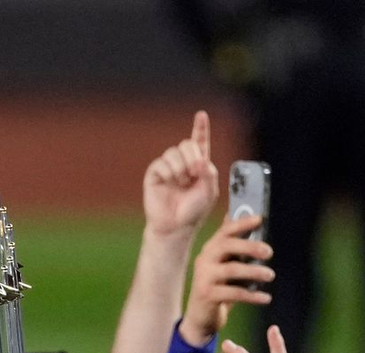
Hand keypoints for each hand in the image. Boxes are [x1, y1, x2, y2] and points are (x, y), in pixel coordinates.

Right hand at [142, 112, 218, 239]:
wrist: (175, 226)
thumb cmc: (193, 211)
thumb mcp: (208, 191)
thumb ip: (208, 172)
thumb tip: (200, 159)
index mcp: (198, 165)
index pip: (200, 142)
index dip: (201, 128)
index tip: (201, 115)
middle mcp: (183, 163)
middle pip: (187, 144)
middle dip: (193, 156)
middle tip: (195, 172)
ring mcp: (168, 168)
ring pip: (174, 152)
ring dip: (181, 167)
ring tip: (182, 183)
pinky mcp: (155, 174)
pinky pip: (161, 163)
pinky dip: (168, 172)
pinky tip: (170, 182)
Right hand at [180, 215, 273, 346]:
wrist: (199, 318)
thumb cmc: (218, 289)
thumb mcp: (225, 267)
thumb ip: (236, 250)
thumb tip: (255, 226)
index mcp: (210, 250)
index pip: (225, 231)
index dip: (242, 223)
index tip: (260, 219)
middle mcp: (204, 260)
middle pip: (226, 246)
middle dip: (249, 246)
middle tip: (269, 252)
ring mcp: (204, 278)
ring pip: (231, 269)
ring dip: (254, 272)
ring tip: (270, 275)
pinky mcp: (208, 295)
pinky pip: (234, 293)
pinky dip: (252, 296)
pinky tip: (266, 298)